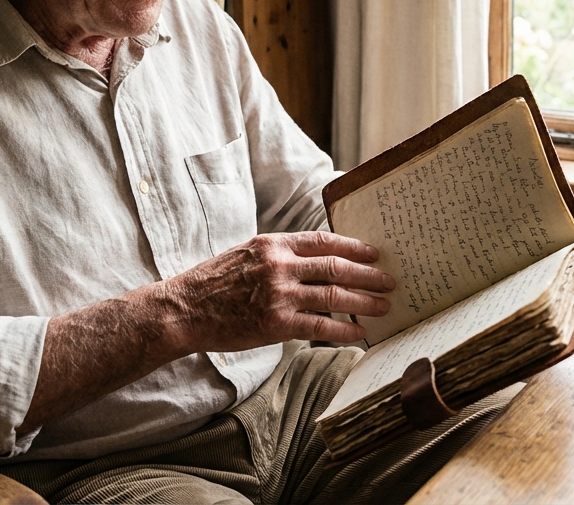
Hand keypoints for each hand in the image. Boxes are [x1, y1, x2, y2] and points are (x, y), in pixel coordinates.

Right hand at [162, 232, 394, 351]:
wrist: (184, 310)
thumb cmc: (213, 283)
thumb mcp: (246, 254)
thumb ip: (279, 255)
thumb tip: (316, 260)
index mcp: (273, 244)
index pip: (324, 241)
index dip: (354, 246)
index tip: (374, 253)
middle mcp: (279, 266)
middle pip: (337, 268)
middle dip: (368, 275)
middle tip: (389, 281)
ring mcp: (279, 295)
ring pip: (334, 297)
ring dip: (364, 302)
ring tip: (383, 306)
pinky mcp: (276, 324)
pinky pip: (320, 326)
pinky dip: (343, 329)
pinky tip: (359, 332)